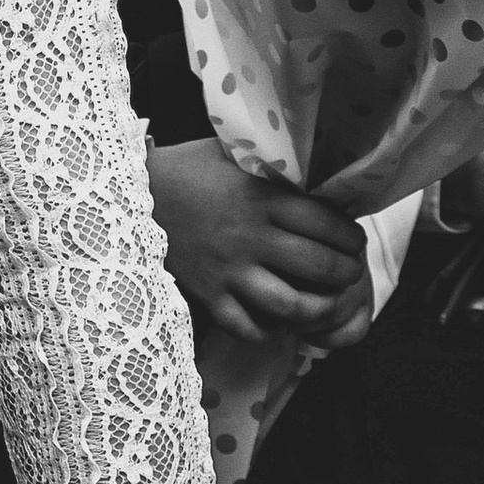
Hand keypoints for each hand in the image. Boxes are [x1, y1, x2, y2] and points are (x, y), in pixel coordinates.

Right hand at [149, 139, 368, 346]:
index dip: (352, 237)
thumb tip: (320, 170)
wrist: (128, 191)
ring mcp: (228, 270)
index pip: (328, 224)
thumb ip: (274, 167)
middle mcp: (249, 236)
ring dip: (318, 310)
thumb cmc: (188, 168)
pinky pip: (246, 327)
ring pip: (289, 305)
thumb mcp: (235, 154)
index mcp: (262, 198)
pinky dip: (268, 330)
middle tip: (350, 273)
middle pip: (319, 266)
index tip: (355, 241)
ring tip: (325, 305)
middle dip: (346, 273)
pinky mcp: (207, 294)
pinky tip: (276, 320)